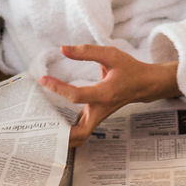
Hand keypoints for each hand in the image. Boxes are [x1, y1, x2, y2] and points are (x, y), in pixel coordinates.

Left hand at [39, 44, 179, 147]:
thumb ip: (86, 51)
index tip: (44, 79)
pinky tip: (54, 120)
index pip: (77, 96)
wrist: (145, 84)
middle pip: (80, 133)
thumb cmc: (129, 69)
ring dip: (63, 135)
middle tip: (40, 122)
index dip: (59, 88)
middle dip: (61, 133)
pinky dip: (68, 130)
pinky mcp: (96, 117)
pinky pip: (81, 129)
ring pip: (80, 136)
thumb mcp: (111, 54)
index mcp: (105, 93)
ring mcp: (99, 116)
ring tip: (43, 123)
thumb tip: (62, 49)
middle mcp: (101, 109)